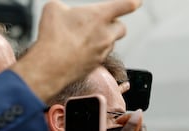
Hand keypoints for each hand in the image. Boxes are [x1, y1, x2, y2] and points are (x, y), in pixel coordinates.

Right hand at [12, 0, 140, 102]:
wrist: (50, 66)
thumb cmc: (52, 35)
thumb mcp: (54, 8)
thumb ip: (65, 7)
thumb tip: (65, 12)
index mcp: (99, 16)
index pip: (125, 6)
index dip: (133, 2)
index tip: (138, 1)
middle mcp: (106, 35)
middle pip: (121, 28)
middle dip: (114, 24)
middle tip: (102, 22)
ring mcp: (103, 51)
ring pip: (110, 43)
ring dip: (103, 38)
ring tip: (83, 37)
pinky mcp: (97, 64)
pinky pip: (101, 55)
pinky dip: (94, 51)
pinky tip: (79, 50)